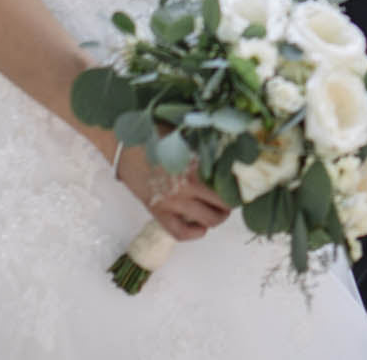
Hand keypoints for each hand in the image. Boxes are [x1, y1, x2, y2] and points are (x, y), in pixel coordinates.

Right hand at [116, 144, 231, 241]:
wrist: (124, 144)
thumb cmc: (154, 134)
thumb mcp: (186, 137)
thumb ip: (206, 148)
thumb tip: (230, 152)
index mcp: (195, 166)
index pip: (228, 185)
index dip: (238, 187)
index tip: (242, 185)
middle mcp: (186, 188)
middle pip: (222, 206)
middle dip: (230, 204)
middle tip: (231, 198)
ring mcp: (171, 203)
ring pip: (207, 221)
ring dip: (217, 218)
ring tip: (218, 211)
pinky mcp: (157, 212)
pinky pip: (180, 233)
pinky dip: (194, 233)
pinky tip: (200, 227)